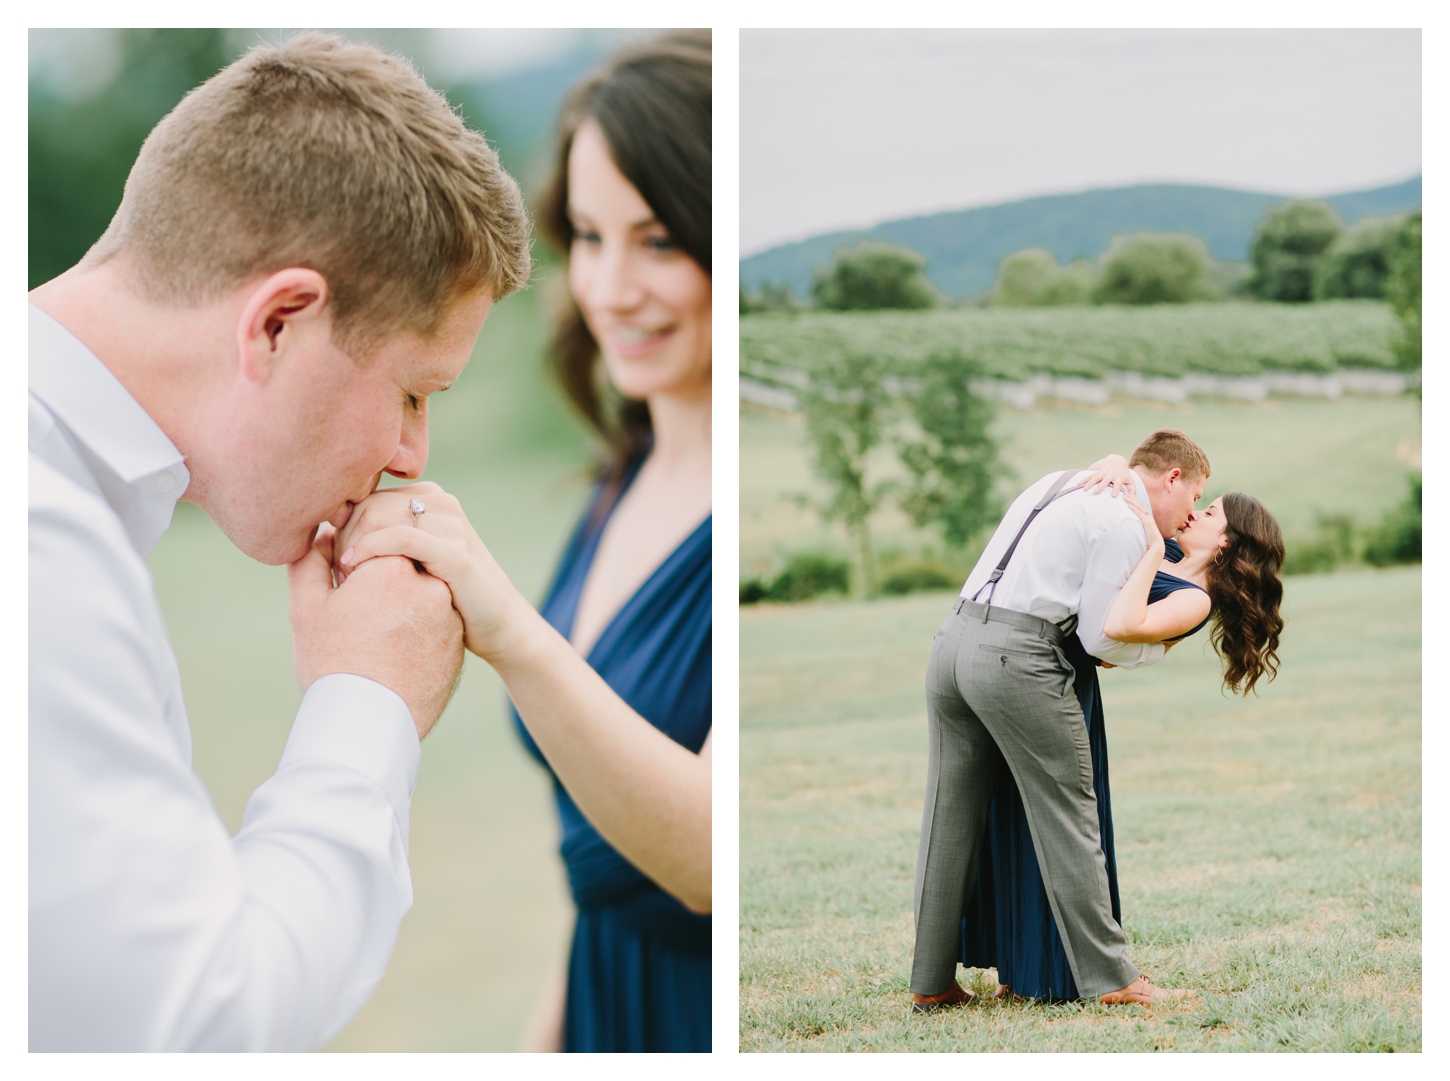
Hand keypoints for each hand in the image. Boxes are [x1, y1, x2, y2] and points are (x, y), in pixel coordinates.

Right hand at [289, 522, 463, 738]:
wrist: (369, 726)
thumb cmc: (332, 665)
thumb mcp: (308, 609)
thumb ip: (311, 562)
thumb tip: (322, 534)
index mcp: (394, 566)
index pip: (375, 540)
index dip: (353, 562)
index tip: (342, 586)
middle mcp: (430, 584)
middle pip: (400, 566)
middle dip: (378, 581)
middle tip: (357, 615)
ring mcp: (448, 614)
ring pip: (418, 594)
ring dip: (399, 603)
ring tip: (374, 638)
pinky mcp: (457, 641)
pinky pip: (434, 621)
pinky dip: (416, 628)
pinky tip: (393, 652)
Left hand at [333, 482, 535, 661]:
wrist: (499, 625)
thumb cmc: (449, 597)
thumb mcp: (412, 559)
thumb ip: (383, 537)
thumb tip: (325, 533)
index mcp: (429, 496)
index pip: (365, 496)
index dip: (341, 527)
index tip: (334, 563)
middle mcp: (441, 501)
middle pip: (367, 503)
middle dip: (343, 537)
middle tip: (335, 574)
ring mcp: (450, 522)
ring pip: (377, 515)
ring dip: (351, 545)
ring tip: (345, 578)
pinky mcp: (454, 550)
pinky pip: (400, 537)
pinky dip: (370, 549)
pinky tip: (354, 568)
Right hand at [1083, 454, 1133, 496]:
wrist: (1117, 460)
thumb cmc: (1124, 473)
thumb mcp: (1130, 480)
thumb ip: (1132, 489)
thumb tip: (1132, 497)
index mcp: (1118, 478)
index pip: (1117, 484)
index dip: (1116, 489)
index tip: (1113, 496)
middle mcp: (1110, 475)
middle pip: (1105, 481)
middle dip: (1101, 486)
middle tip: (1097, 492)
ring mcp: (1103, 473)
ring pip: (1095, 478)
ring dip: (1090, 483)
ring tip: (1085, 489)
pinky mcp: (1098, 472)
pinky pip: (1090, 476)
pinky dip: (1084, 480)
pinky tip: (1078, 484)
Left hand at [1120, 491, 1165, 557]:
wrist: (1156, 546)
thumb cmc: (1149, 541)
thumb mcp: (1142, 532)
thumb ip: (1137, 529)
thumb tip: (1130, 528)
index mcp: (1146, 519)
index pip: (1138, 508)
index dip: (1133, 502)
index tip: (1127, 497)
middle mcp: (1147, 517)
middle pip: (1138, 505)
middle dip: (1131, 498)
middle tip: (1124, 492)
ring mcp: (1148, 519)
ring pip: (1138, 508)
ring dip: (1131, 501)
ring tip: (1125, 496)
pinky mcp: (1147, 523)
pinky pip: (1139, 514)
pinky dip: (1134, 508)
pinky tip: (1129, 504)